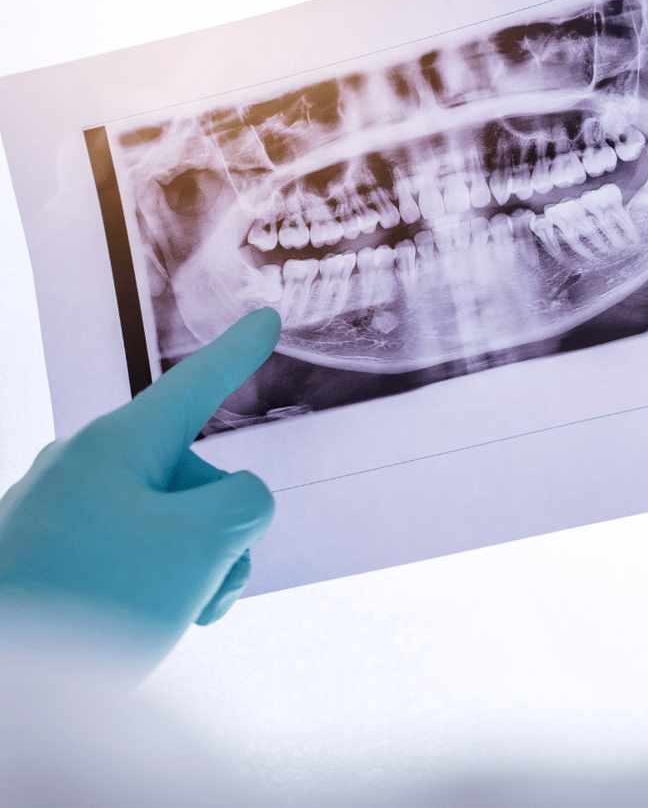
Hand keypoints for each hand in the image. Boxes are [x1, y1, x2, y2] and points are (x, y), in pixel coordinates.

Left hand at [0, 307, 280, 677]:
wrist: (5, 688)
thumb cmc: (89, 604)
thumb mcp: (201, 544)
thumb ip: (247, 503)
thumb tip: (236, 506)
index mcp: (118, 445)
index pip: (197, 383)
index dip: (240, 351)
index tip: (264, 318)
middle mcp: (89, 467)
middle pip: (198, 478)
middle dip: (222, 534)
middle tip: (203, 589)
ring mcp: (69, 511)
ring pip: (173, 520)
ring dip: (197, 567)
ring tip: (174, 612)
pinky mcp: (58, 553)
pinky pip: (137, 549)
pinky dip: (162, 581)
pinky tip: (151, 618)